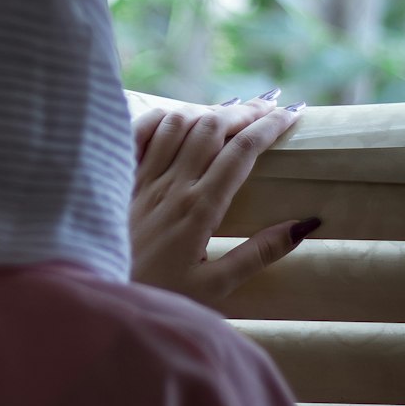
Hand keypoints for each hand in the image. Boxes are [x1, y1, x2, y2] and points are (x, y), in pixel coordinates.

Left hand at [129, 96, 318, 311]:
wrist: (99, 299)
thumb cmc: (160, 296)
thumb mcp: (216, 288)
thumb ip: (259, 254)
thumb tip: (304, 225)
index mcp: (199, 208)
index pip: (242, 152)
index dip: (270, 127)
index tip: (292, 114)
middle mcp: (171, 185)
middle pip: (213, 127)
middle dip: (245, 111)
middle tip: (270, 106)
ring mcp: (141, 178)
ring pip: (177, 122)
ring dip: (208, 111)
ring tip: (231, 110)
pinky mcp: (119, 179)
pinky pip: (139, 132)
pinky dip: (162, 118)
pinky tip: (179, 118)